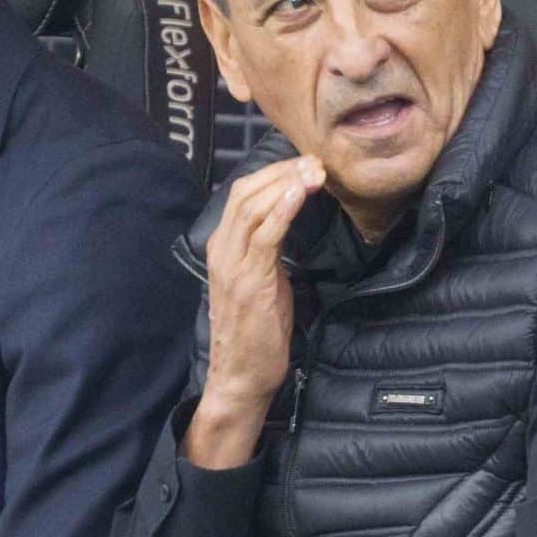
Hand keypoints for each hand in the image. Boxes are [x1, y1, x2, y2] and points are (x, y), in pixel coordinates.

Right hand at [186, 155, 323, 469]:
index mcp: (223, 249)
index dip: (273, 173)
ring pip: (252, 207)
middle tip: (316, 160)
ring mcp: (231, 265)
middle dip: (281, 171)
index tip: (306, 164)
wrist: (241, 377)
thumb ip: (271, 251)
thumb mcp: (264, 282)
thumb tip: (294, 224)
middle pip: (245, 193)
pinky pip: (263, 235)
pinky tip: (300, 193)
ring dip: (285, 184)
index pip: (242, 195)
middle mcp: (221, 251)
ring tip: (314, 171)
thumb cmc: (257, 334)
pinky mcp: (248, 281)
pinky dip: (281, 209)